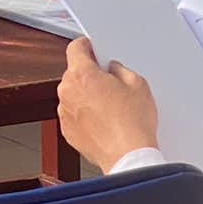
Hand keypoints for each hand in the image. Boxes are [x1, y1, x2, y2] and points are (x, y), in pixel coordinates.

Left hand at [57, 36, 159, 170]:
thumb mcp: (137, 83)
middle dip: (90, 75)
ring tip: (109, 109)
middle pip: (74, 73)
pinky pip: (73, 115)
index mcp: (82, 74)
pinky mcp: (67, 131)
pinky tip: (103, 123)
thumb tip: (113, 69)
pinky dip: (84, 116)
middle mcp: (67, 90)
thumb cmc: (133, 124)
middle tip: (110, 85)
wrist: (129, 157)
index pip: (75, 48)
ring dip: (85, 97)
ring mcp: (65, 112)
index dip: (86, 46)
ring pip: (73, 94)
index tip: (92, 48)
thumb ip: (120, 69)